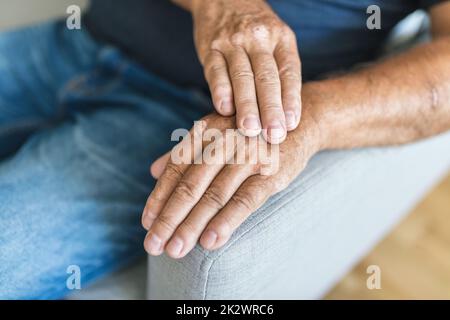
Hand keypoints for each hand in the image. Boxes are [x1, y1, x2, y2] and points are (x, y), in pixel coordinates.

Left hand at [141, 104, 321, 258]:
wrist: (298, 122)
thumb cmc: (250, 133)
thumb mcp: (216, 135)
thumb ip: (185, 152)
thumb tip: (153, 170)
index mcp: (207, 132)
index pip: (176, 168)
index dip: (159, 197)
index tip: (147, 223)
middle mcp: (224, 141)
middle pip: (190, 186)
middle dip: (170, 218)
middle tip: (154, 245)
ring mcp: (249, 156)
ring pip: (214, 196)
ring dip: (192, 225)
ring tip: (175, 250)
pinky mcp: (272, 172)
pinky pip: (245, 200)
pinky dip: (227, 221)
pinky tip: (210, 241)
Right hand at [191, 0, 301, 143]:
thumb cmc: (255, 32)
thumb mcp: (275, 42)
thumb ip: (280, 73)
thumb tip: (286, 117)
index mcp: (281, 39)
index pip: (289, 72)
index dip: (291, 100)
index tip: (292, 124)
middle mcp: (259, 39)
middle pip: (267, 78)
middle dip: (271, 109)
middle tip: (274, 135)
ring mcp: (233, 42)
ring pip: (242, 76)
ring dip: (247, 105)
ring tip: (250, 130)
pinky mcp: (210, 47)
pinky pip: (216, 70)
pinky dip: (220, 90)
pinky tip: (224, 109)